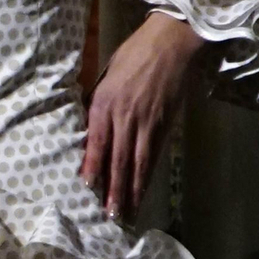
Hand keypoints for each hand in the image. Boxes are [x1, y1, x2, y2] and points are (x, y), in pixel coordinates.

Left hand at [81, 14, 202, 220]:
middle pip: (119, 159)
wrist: (170, 43)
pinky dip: (147, 176)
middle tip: (110, 215)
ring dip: (132, 190)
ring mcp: (148, 123)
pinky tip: (143, 191)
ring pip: (138, 163)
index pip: (98, 141)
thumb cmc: (133, 55)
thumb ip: (97, 104)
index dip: (93, 166)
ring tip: (127, 213)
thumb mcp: (106, 76)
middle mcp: (126, 116)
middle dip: (114, 189)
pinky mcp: (165, 125)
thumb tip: (89, 132)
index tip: (87, 187)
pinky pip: (154, 156)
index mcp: (106, 102)